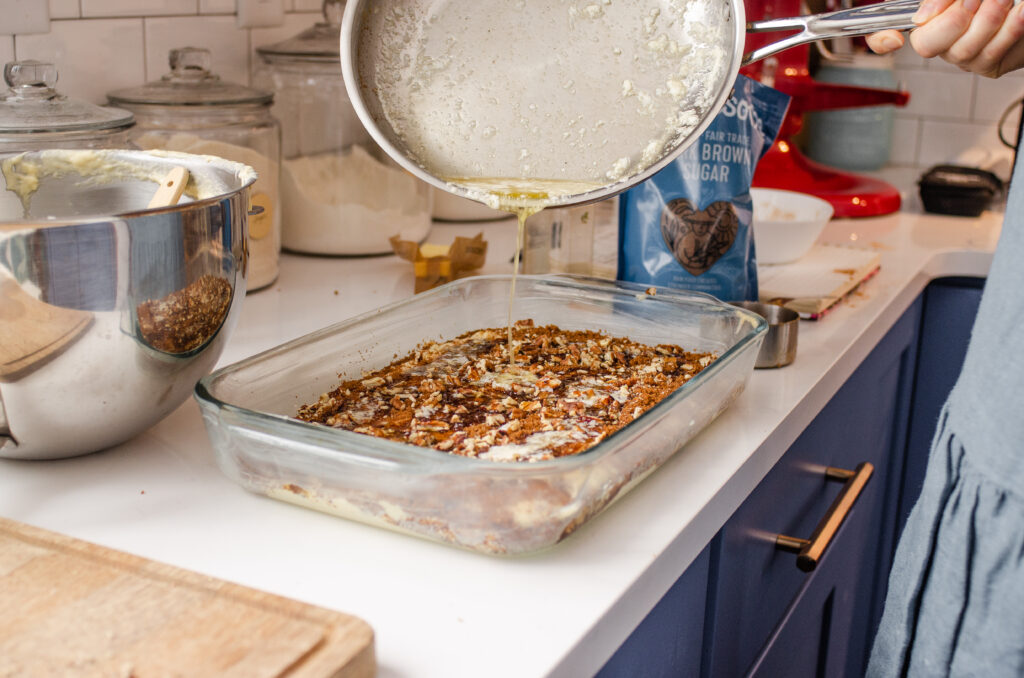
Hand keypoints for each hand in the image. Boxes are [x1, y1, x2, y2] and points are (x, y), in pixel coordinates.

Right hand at [866, 0, 1023, 76]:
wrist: (1021, 1)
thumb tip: (921, 18)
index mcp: (924, 19)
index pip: (882, 35)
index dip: (881, 40)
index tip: (896, 39)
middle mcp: (937, 41)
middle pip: (926, 45)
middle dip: (954, 19)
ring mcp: (961, 56)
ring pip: (963, 49)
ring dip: (989, 18)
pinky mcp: (988, 66)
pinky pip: (992, 53)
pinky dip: (1010, 29)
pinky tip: (1020, 12)